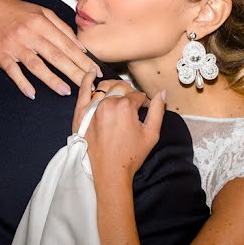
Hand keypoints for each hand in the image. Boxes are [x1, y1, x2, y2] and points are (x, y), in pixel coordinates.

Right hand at [0, 0, 101, 98]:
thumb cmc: (20, 11)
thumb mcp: (43, 12)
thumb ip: (63, 29)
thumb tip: (81, 47)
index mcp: (43, 24)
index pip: (68, 45)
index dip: (83, 60)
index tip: (95, 72)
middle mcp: (30, 34)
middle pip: (56, 56)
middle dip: (74, 72)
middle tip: (88, 85)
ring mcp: (15, 45)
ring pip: (36, 65)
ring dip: (52, 80)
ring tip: (66, 91)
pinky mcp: (0, 54)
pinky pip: (12, 71)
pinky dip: (22, 83)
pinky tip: (32, 93)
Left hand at [73, 71, 166, 185]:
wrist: (109, 172)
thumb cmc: (130, 156)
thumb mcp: (151, 134)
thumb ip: (158, 111)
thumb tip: (162, 93)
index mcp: (125, 107)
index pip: (138, 95)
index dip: (144, 102)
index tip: (145, 111)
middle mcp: (108, 103)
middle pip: (122, 89)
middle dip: (130, 95)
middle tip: (133, 107)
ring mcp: (92, 107)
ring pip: (105, 87)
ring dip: (114, 87)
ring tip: (119, 94)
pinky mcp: (81, 114)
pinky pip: (83, 91)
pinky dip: (87, 79)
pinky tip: (92, 71)